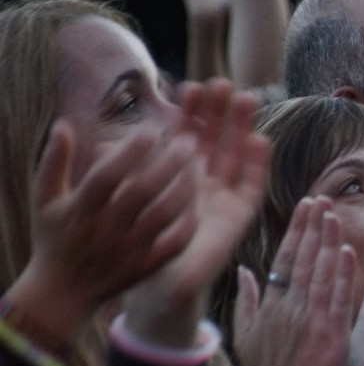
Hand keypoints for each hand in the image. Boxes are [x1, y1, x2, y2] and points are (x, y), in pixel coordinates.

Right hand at [11, 121, 200, 333]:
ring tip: (201, 164)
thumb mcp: (44, 199)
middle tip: (189, 140)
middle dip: (169, 163)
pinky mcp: (146, 267)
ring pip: (164, 216)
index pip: (108, 175)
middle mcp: (106, 229)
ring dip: (185, 188)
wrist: (63, 291)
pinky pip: (175, 243)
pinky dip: (190, 221)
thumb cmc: (55, 236)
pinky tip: (200, 200)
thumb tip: (64, 126)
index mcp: (80, 208)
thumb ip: (53, 162)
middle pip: (142, 192)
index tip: (152, 129)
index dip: (130, 151)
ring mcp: (128, 250)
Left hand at [124, 78, 268, 342]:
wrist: (158, 282)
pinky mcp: (240, 214)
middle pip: (215, 138)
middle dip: (219, 111)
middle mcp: (203, 179)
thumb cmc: (140, 242)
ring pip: (236, 154)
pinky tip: (259, 140)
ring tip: (245, 99)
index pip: (185, 134)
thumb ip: (120, 172)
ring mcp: (224, 195)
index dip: (188, 112)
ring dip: (242, 127)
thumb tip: (102, 139)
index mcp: (176, 173)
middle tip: (221, 84)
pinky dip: (257, 164)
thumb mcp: (125, 201)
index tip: (187, 87)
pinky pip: (252, 185)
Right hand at [233, 196, 356, 365]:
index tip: (306, 206)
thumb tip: (243, 270)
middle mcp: (291, 305)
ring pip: (322, 271)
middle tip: (322, 198)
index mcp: (271, 304)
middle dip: (314, 225)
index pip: (285, 257)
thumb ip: (247, 300)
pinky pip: (340, 297)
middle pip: (304, 257)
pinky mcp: (332, 333)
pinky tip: (348, 251)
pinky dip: (344, 274)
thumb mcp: (244, 336)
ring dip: (329, 241)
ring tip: (334, 214)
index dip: (297, 229)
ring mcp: (312, 318)